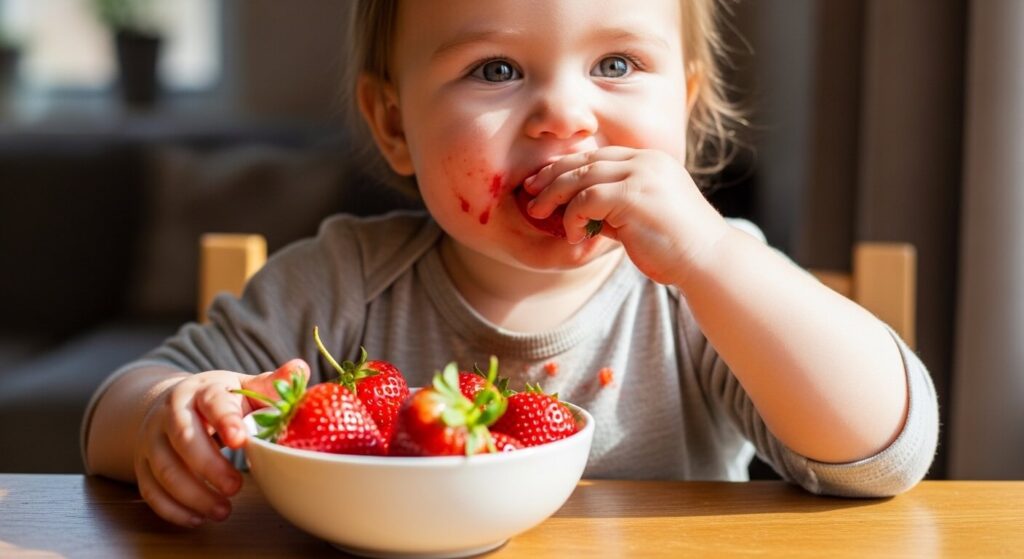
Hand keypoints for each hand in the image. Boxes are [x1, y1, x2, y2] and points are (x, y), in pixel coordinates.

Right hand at [133, 359, 309, 526]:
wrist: (171, 404)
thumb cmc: (218, 400)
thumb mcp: (244, 387)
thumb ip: (271, 385)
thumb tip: (301, 369)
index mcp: (201, 390)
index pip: (212, 402)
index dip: (226, 421)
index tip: (241, 441)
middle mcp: (171, 413)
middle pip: (183, 439)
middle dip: (209, 467)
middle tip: (236, 487)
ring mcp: (153, 440)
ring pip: (165, 469)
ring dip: (193, 494)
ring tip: (222, 511)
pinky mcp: (143, 465)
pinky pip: (151, 490)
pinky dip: (172, 509)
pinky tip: (197, 518)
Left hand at [523, 146, 729, 285]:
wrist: (707, 260)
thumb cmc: (675, 246)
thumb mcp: (641, 217)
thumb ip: (613, 207)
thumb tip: (577, 210)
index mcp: (650, 160)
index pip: (598, 155)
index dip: (567, 166)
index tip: (543, 181)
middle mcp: (645, 161)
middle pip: (584, 160)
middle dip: (552, 175)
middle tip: (530, 192)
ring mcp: (640, 175)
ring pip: (580, 177)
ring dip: (554, 197)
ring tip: (540, 214)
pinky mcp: (633, 195)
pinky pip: (586, 200)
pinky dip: (573, 218)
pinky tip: (575, 235)